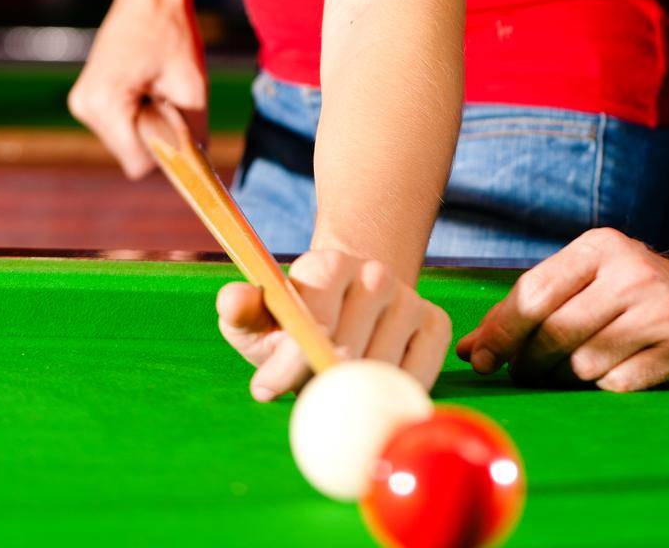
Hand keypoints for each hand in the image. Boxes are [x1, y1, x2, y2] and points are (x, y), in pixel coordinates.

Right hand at [67, 0, 207, 178]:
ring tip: (154, 82)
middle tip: (166, 92)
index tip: (178, 121)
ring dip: (146, 121)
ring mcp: (81, 102)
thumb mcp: (192, 86)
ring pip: (125, 139)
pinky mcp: (87, 96)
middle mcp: (85, 106)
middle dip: (155, 132)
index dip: (165, 149)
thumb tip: (198, 165)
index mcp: (105, 104)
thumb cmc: (172, 33)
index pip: (138, 163)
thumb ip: (193, 132)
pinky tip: (143, 81)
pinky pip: (120, 125)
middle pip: (130, 152)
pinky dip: (137, 111)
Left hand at [216, 250, 451, 399]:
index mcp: (329, 263)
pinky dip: (395, 399)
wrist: (349, 308)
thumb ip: (243, 310)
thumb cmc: (294, 321)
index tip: (265, 390)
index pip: (314, 319)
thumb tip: (232, 301)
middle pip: (349, 350)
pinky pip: (420, 374)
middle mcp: (374, 273)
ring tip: (334, 400)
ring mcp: (409, 296)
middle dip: (318, 386)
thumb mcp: (261, 316)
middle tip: (304, 404)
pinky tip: (372, 403)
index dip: (289, 363)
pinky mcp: (436, 323)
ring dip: (355, 397)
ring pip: (382, 367)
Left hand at [456, 227, 668, 392]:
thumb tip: (469, 350)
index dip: (501, 330)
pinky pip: (617, 385)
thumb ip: (527, 307)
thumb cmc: (622, 294)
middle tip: (523, 372)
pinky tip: (606, 374)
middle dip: (529, 361)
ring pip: (583, 363)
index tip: (478, 359)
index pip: (535, 292)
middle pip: (556, 332)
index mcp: (599, 246)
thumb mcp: (581, 281)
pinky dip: (601, 387)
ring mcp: (658, 310)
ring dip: (563, 377)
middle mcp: (631, 272)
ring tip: (564, 371)